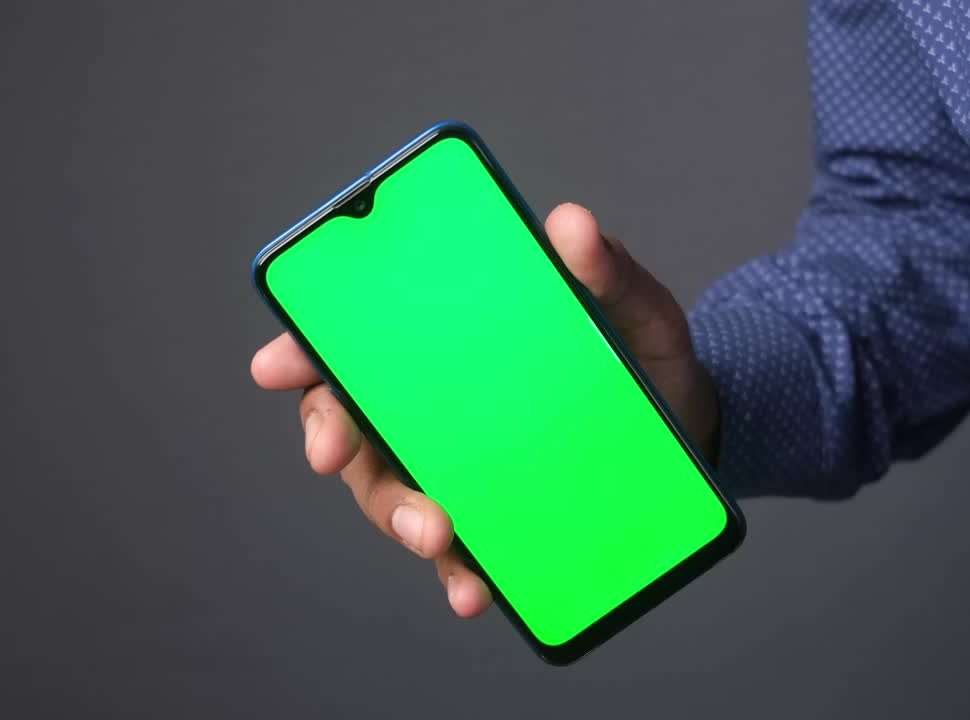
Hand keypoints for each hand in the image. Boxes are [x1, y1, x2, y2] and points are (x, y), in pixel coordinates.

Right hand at [249, 203, 719, 616]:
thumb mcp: (634, 308)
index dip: (306, 346)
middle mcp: (437, 402)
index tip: (277, 364)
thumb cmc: (642, 355)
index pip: (360, 336)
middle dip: (333, 437)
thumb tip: (572, 224)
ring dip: (397, 515)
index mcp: (451, 340)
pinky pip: (456, 552)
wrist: (692, 427)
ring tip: (436, 534)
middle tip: (332, 455)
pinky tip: (475, 591)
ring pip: (391, 491)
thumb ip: (608, 269)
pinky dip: (458, 574)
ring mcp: (458, 464)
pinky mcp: (493, 519)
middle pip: (354, 419)